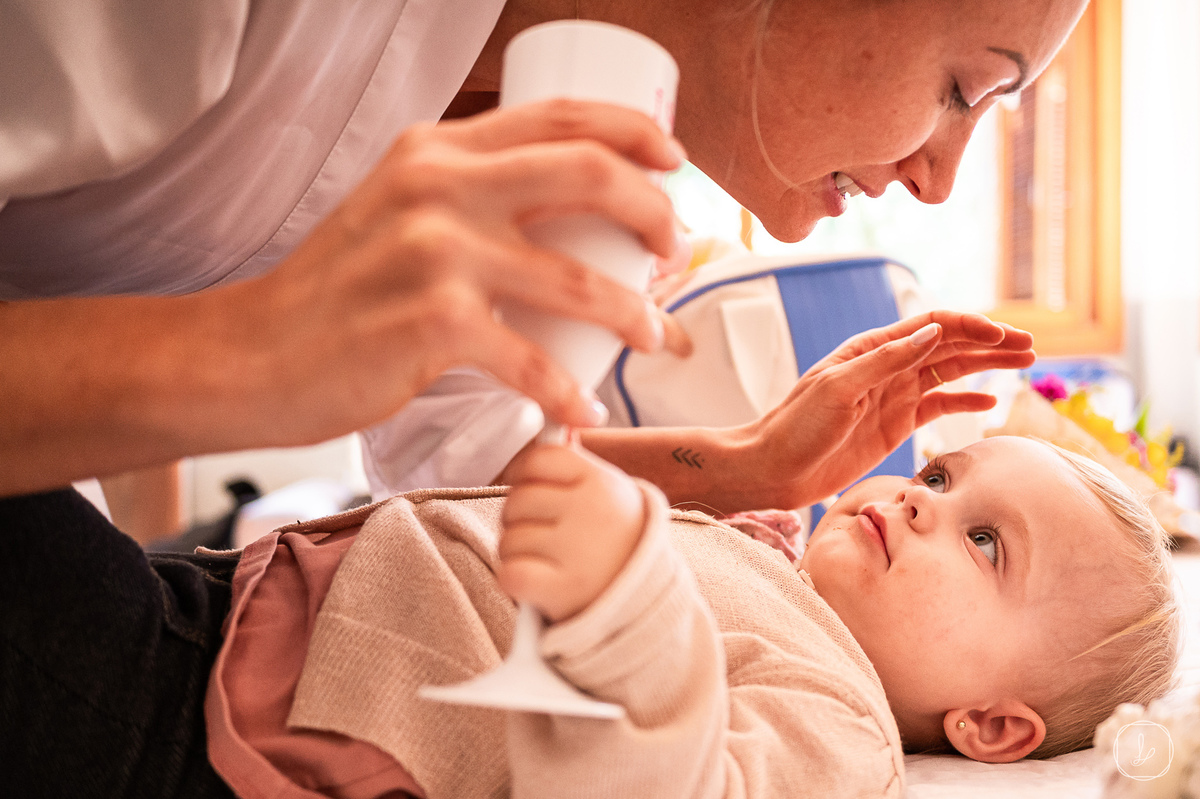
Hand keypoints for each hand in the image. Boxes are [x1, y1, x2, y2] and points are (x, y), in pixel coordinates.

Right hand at [233, 99, 683, 442]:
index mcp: (438, 150)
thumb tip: (565, 223)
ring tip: (655, 338)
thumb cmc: (336, 293)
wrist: (252, 354)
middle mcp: (439, 186)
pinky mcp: (430, 324)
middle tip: (675, 250)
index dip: (635, 132)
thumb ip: (465, 197)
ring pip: (577, 280)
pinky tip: (583, 409)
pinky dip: (569, 393)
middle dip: (654, 214)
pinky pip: (533, 362)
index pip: (559, 115)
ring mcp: (435, 254)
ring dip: (635, 315)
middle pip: (589, 175)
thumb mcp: (397, 212)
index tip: (675, 163)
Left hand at [498, 441, 645, 622]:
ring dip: (518, 553)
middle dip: (521, 519)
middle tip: (544, 534)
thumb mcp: (613, 494)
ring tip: (549, 561)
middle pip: (517, 499)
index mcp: (602, 481)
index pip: (538, 459)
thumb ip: (577, 466)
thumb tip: (552, 425)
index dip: (525, 474)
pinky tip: (538, 584)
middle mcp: (590, 510)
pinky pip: (509, 573)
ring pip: (508, 539)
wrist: (649, 600)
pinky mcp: (562, 589)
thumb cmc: (620, 541)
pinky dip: (516, 582)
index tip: (532, 489)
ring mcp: (577, 550)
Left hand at [730, 312, 1034, 507]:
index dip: (969, 326)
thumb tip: (931, 332)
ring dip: (986, 367)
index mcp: (871, 350)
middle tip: (1031, 346)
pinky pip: (938, 407)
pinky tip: (991, 401)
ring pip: (950, 374)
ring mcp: (893, 396)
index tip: (1003, 335)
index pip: (931, 327)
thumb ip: (885, 361)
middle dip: (990, 343)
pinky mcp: (895, 426)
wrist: (774, 468)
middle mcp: (887, 367)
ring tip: (1026, 363)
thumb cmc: (796, 427)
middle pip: (949, 346)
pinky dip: (965, 402)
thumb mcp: (837, 390)